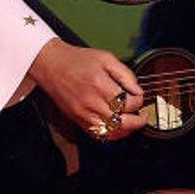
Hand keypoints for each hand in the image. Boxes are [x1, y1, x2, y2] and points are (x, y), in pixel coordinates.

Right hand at [22, 39, 145, 140]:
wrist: (51, 65)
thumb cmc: (77, 60)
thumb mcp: (105, 58)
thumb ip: (125, 74)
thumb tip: (138, 90)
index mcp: (101, 85)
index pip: (129, 103)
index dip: (139, 100)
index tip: (138, 95)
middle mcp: (92, 103)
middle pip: (123, 123)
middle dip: (138, 121)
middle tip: (143, 116)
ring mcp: (84, 115)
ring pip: (112, 133)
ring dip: (127, 130)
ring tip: (132, 122)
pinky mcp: (78, 120)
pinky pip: (98, 135)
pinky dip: (111, 134)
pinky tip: (117, 127)